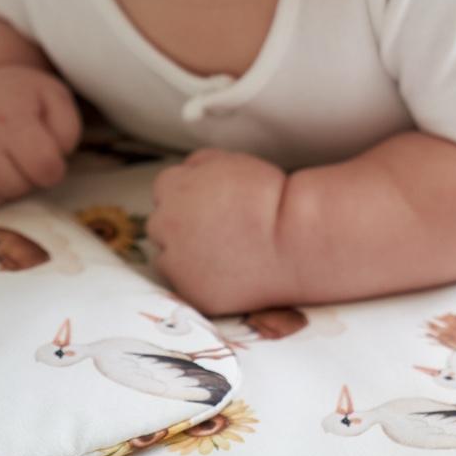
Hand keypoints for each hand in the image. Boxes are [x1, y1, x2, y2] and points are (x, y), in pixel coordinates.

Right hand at [0, 66, 82, 211]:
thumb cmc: (21, 98)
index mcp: (10, 116)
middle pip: (15, 189)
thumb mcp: (55, 99)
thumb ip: (67, 131)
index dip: (53, 168)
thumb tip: (52, 165)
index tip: (46, 157)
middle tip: (20, 158)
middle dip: (25, 180)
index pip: (44, 168)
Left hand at [146, 149, 290, 314]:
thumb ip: (198, 165)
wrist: (295, 239)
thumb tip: (186, 174)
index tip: (208, 202)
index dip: (188, 193)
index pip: (164, 187)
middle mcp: (166, 225)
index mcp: (174, 188)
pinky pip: (185, 284)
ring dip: (184, 253)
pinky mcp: (192, 293)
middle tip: (216, 227)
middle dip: (181, 224)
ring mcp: (177, 262)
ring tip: (221, 250)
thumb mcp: (230, 162)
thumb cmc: (270, 196)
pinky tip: (224, 270)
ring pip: (167, 256)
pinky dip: (198, 278)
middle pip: (160, 223)